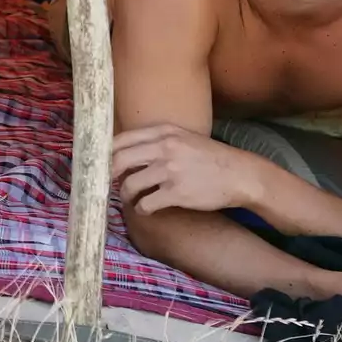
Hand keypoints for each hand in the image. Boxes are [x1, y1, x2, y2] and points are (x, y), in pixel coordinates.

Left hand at [111, 123, 257, 215]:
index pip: (121, 139)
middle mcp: (165, 148)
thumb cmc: (212, 158)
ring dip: (126, 195)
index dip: (106, 153)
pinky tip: (148, 209)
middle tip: (108, 184)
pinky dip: (142, 209)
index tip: (101, 163)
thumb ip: (159, 141)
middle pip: (119, 161)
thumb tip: (128, 152)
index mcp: (165, 132)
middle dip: (108, 175)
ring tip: (132, 199)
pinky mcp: (177, 193)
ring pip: (130, 185)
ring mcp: (170, 171)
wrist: (240, 175)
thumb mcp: (185, 138)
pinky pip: (146, 204)